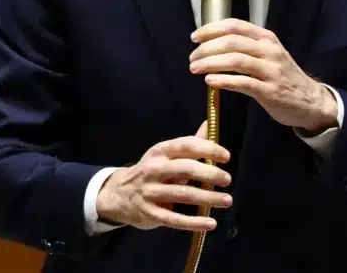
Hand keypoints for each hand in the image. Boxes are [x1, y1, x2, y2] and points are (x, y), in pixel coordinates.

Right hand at [95, 122, 232, 231]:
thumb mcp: (165, 154)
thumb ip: (189, 144)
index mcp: (160, 152)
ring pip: (184, 194)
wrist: (119, 194)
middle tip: (227, 179)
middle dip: (210, 174)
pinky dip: (194, 222)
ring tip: (227, 200)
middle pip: (186, 169)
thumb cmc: (151, 172)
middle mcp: (154, 170)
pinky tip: (211, 223)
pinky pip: (175, 219)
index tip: (226, 156)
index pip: (186, 146)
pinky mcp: (151, 214)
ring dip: (208, 198)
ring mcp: (151, 192)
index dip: (208, 148)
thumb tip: (209, 124)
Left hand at [189, 19, 338, 133]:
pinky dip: (223, 81)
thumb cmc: (283, 77)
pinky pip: (243, 83)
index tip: (195, 37)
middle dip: (207, 48)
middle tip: (192, 57)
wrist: (310, 101)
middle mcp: (270, 50)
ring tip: (195, 68)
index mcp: (267, 38)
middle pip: (232, 42)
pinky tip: (210, 82)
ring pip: (235, 60)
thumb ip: (247, 47)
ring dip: (211, 63)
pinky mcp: (270, 91)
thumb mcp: (269, 54)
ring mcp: (271, 71)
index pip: (235, 25)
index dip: (211, 29)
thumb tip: (213, 45)